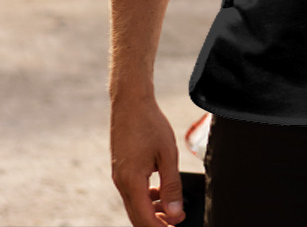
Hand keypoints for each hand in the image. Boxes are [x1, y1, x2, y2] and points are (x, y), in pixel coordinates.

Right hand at [110, 97, 185, 225]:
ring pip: (134, 205)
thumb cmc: (150, 124)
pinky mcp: (121, 169)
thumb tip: (175, 213)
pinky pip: (132, 192)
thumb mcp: (167, 154)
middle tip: (176, 221)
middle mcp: (121, 183)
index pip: (144, 219)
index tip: (177, 226)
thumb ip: (171, 186)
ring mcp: (118, 176)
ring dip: (152, 211)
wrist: (130, 102)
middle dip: (156, 223)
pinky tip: (160, 191)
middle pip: (137, 216)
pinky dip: (146, 197)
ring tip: (172, 208)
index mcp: (131, 182)